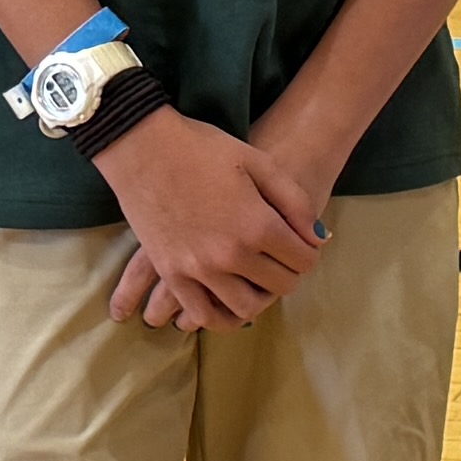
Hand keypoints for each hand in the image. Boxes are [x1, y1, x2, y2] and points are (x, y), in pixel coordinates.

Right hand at [100, 107, 324, 329]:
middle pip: (280, 286)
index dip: (308, 252)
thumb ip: (295, 203)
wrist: (142, 146)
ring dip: (258, 297)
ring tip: (256, 280)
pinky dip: (220, 315)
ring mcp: (198, 269)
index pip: (304, 261)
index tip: (301, 244)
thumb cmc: (203, 148)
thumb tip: (318, 239)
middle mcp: (231, 255)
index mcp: (258, 226)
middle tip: (282, 259)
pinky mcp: (171, 274)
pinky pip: (202, 314)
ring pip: (245, 308)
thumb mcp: (259, 163)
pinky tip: (226, 300)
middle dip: (288, 273)